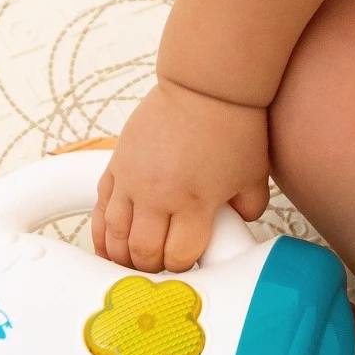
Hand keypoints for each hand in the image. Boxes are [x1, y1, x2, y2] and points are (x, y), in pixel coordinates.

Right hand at [93, 80, 270, 272]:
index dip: (183, 267)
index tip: (188, 265)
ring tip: (131, 263)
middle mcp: (157, 195)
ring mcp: (132, 180)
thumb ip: (246, 210)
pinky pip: (100, 206)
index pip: (179, 256)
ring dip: (122, 255)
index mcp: (193, 203)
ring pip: (115, 234)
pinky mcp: (117, 164)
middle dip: (152, 267)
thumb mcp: (253, 178)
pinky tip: (106, 245)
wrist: (206, 86)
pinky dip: (101, 231)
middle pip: (143, 252)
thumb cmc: (233, 127)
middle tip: (160, 268)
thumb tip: (236, 229)